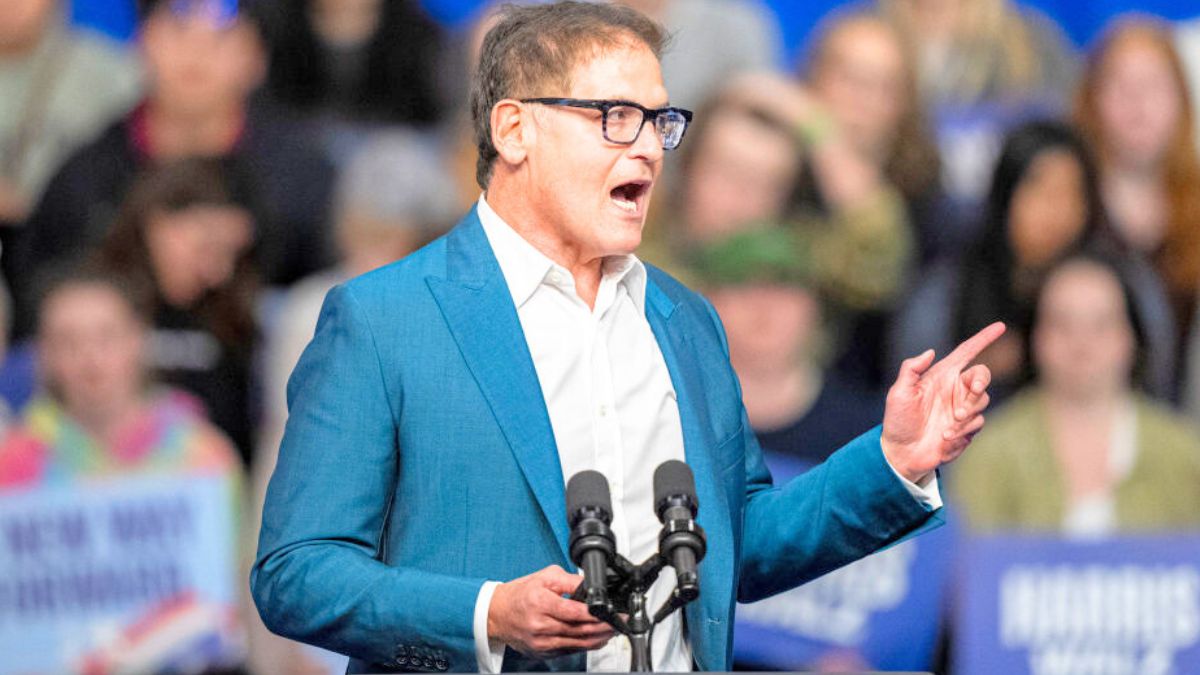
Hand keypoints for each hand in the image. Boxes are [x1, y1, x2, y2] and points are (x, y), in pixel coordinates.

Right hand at [487, 565, 614, 658]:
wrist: (497, 614)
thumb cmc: (519, 594)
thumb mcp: (544, 577)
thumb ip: (569, 580)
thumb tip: (590, 586)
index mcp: (540, 603)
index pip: (574, 612)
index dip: (596, 614)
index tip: (611, 611)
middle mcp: (540, 625)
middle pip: (579, 630)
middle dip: (603, 627)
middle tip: (618, 622)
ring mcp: (541, 642)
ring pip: (577, 643)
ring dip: (599, 638)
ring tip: (612, 631)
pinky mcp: (542, 652)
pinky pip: (569, 651)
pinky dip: (585, 646)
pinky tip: (596, 639)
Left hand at [881, 322, 1005, 482]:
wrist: (902, 452)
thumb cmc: (898, 420)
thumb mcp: (899, 393)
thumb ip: (911, 370)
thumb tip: (930, 352)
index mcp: (941, 375)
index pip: (967, 352)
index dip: (983, 339)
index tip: (1000, 326)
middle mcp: (955, 389)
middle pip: (982, 375)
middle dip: (981, 382)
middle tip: (974, 390)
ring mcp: (963, 408)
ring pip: (983, 400)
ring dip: (967, 412)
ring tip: (946, 427)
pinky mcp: (967, 427)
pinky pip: (977, 422)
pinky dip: (963, 430)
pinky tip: (945, 437)